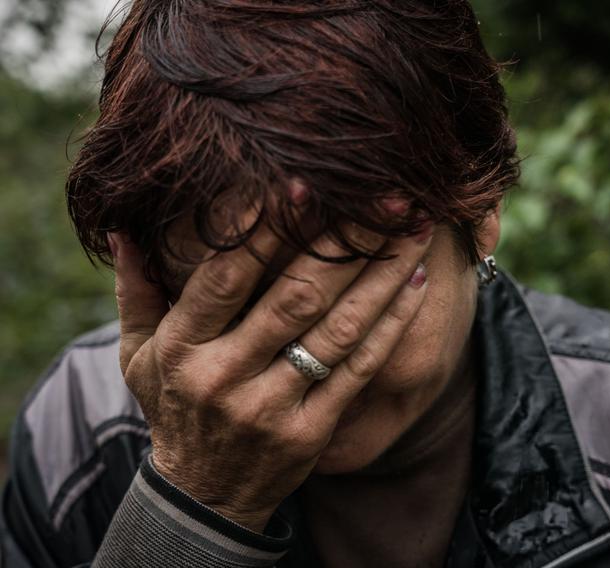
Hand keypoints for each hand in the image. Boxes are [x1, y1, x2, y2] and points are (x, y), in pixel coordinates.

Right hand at [110, 220, 432, 531]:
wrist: (204, 496)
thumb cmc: (174, 409)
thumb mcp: (137, 357)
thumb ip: (136, 292)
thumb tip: (123, 229)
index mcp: (181, 348)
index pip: (228, 276)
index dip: (266, 228)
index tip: (305, 182)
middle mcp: (226, 376)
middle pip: (296, 296)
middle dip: (345, 241)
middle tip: (384, 196)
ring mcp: (272, 406)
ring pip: (339, 328)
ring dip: (384, 274)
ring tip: (415, 229)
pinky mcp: (312, 430)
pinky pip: (361, 368)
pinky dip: (393, 323)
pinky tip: (417, 282)